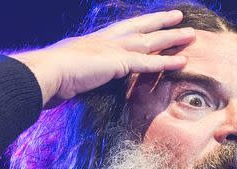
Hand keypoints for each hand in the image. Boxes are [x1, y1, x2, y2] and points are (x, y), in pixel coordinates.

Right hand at [12, 10, 195, 105]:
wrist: (45, 73)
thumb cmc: (50, 76)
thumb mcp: (68, 72)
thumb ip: (79, 74)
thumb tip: (76, 83)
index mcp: (93, 42)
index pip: (122, 31)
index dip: (138, 26)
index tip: (150, 22)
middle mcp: (106, 40)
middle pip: (140, 28)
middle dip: (160, 22)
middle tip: (178, 16)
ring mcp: (113, 49)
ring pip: (150, 41)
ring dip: (171, 37)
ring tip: (191, 34)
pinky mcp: (119, 62)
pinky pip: (149, 62)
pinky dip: (167, 62)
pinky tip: (183, 61)